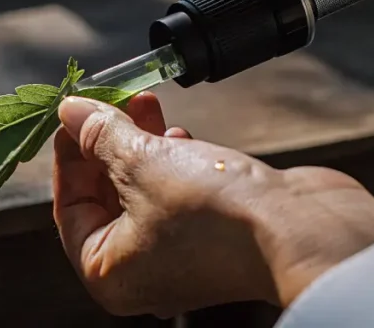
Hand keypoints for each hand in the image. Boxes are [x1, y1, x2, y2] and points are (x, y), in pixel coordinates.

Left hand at [52, 92, 373, 317]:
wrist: (304, 229)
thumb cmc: (221, 214)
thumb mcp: (144, 161)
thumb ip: (101, 135)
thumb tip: (72, 112)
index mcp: (109, 274)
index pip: (69, 207)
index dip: (70, 153)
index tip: (75, 111)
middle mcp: (141, 272)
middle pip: (105, 197)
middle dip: (108, 142)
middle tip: (113, 100)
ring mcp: (179, 255)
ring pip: (142, 191)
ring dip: (141, 145)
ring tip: (148, 105)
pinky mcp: (213, 234)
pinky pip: (176, 193)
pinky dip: (172, 161)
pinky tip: (180, 133)